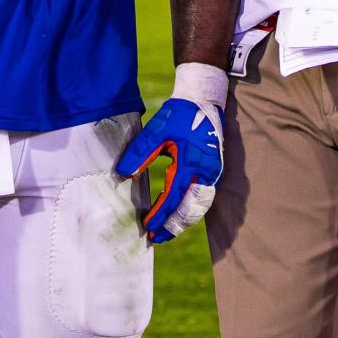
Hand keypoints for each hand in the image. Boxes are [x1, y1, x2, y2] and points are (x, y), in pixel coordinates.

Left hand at [116, 97, 223, 243]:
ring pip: (199, 207)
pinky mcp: (214, 173)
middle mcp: (207, 173)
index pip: (174, 197)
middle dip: (172, 226)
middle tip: (154, 237)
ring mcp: (213, 174)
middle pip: (190, 209)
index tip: (147, 227)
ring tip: (165, 232)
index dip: (161, 214)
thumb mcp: (156, 130)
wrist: (203, 100)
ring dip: (182, 222)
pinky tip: (177, 215)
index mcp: (192, 162)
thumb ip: (140, 153)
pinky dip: (190, 211)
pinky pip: (203, 199)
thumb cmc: (179, 114)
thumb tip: (123, 174)